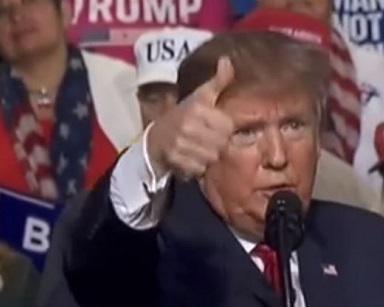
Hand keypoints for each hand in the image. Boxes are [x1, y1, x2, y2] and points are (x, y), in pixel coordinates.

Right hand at [146, 57, 234, 179]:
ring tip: (199, 148)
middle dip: (217, 144)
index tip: (215, 127)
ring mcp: (180, 143)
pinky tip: (191, 158)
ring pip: (211, 157)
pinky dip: (197, 167)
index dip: (224, 129)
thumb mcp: (200, 96)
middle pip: (221, 144)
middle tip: (207, 139)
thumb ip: (218, 81)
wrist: (155, 138)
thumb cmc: (183, 115)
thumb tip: (227, 60)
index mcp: (197, 108)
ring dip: (208, 156)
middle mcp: (188, 125)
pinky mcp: (175, 160)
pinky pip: (199, 169)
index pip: (227, 126)